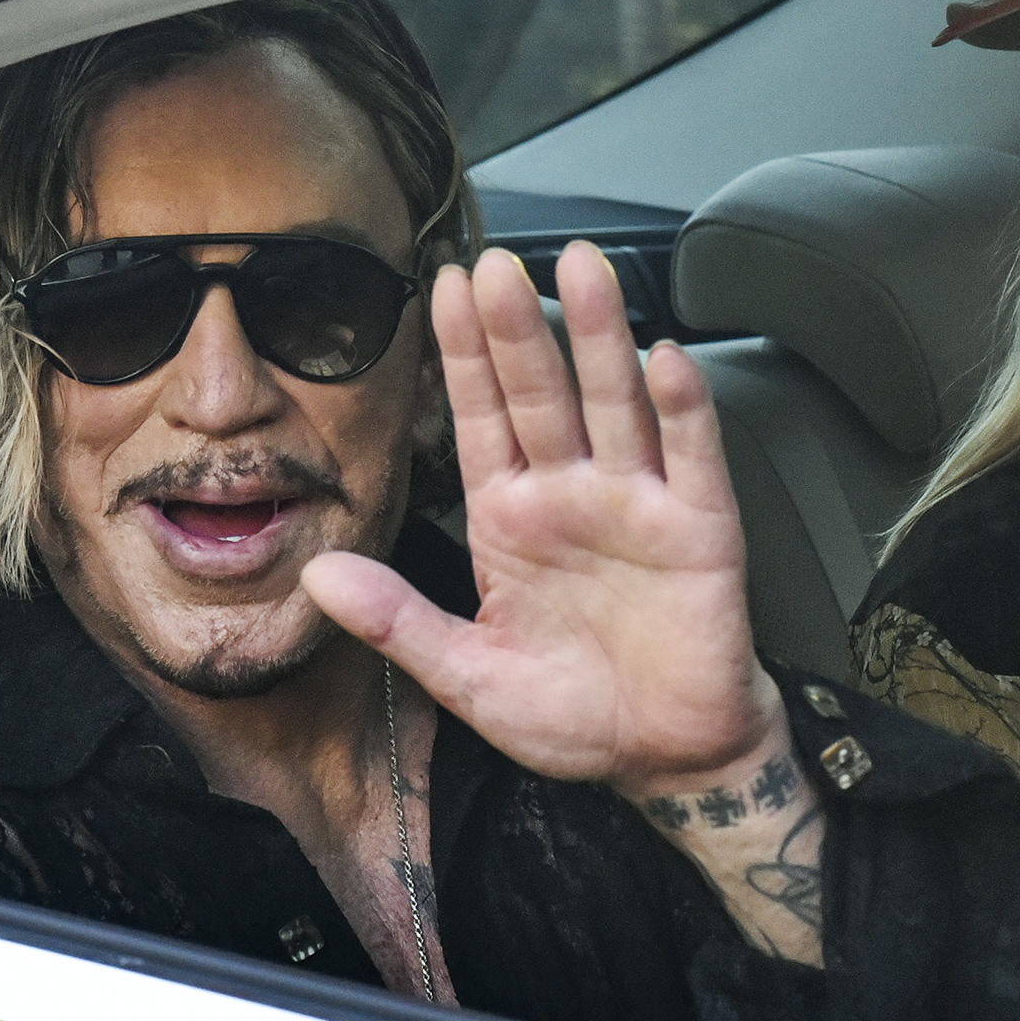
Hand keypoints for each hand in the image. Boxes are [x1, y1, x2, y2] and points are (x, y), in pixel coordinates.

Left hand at [301, 240, 786, 799]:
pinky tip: (666, 360)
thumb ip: (401, 624)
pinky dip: (681, 409)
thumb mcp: (471, 678)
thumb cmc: (574, 715)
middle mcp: (572, 495)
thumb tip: (318, 577)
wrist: (668, 757)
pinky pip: (691, 458)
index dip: (464, 355)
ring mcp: (637, 504)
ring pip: (615, 403)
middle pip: (541, 394)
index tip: (443, 288)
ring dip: (599, 338)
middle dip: (517, 328)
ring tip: (582, 271)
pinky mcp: (701, 529)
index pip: (481, 418)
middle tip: (496, 264)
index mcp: (511, 519)